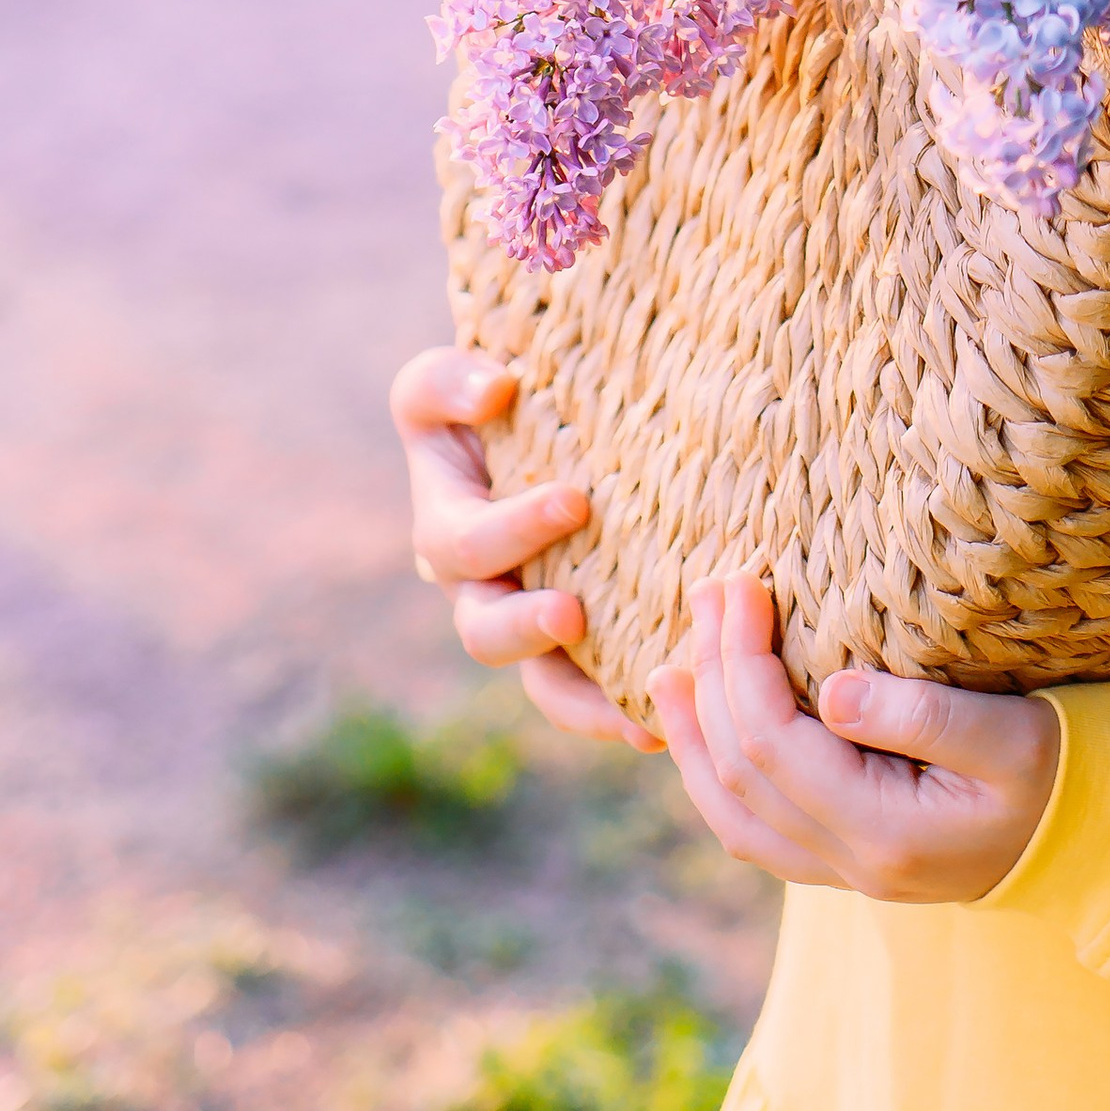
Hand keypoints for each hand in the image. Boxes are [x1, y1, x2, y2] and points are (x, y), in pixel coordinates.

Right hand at [390, 343, 656, 750]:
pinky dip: (621, 710)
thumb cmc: (489, 395)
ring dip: (582, 700)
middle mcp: (481, 589)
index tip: (575, 500)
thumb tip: (494, 392)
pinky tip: (663, 728)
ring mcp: (529, 620)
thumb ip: (450, 382)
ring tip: (634, 714)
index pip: (462, 544)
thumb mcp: (445, 383)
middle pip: (486, 632)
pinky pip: (590, 691)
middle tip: (573, 613)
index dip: (512, 531)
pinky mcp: (582, 641)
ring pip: (542, 683)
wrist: (539, 423)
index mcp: (445, 529)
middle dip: (527, 627)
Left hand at [653, 575, 1059, 900]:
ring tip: (669, 667)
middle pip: (744, 772)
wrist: (1091, 834)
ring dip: (696, 735)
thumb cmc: (1058, 770)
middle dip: (714, 676)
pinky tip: (703, 733)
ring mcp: (842, 870)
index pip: (776, 745)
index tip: (741, 583)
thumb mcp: (1010, 736)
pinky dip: (717, 777)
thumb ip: (923, 718)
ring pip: (734, 814)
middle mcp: (849, 862)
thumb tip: (830, 693)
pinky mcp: (844, 860)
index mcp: (883, 831)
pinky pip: (754, 830)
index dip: (742, 662)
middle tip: (709, 590)